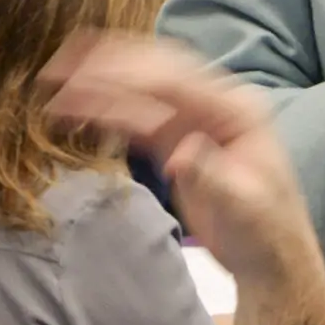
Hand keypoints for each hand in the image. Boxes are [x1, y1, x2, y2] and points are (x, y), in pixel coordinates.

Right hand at [43, 33, 324, 324]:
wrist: (269, 259)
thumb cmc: (266, 234)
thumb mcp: (246, 207)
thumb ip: (213, 176)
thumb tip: (180, 153)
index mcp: (238, 109)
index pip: (178, 82)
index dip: (132, 77)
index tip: (89, 78)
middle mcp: (215, 104)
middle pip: (156, 72)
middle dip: (108, 66)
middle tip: (61, 68)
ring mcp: (193, 120)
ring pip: (139, 91)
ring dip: (98, 85)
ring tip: (54, 83)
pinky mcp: (175, 140)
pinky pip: (135, 117)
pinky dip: (104, 111)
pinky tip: (74, 111)